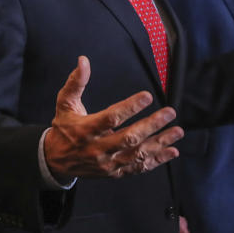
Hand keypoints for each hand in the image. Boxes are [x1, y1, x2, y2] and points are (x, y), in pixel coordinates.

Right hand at [44, 56, 183, 178]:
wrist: (55, 160)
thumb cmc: (64, 128)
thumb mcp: (65, 103)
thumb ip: (76, 82)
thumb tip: (83, 60)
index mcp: (86, 129)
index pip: (111, 118)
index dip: (130, 107)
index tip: (147, 96)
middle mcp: (98, 148)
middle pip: (129, 138)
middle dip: (151, 125)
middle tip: (169, 112)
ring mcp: (108, 163)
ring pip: (138, 154)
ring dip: (160, 143)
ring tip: (177, 131)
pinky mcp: (115, 172)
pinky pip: (138, 168)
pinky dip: (157, 160)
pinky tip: (172, 151)